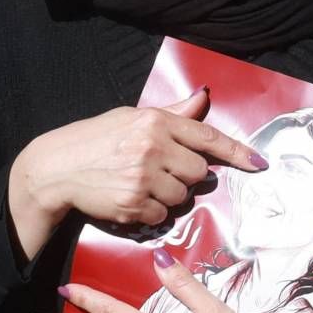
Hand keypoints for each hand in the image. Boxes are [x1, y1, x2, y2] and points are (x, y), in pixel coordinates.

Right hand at [7, 87, 265, 260]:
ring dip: (167, 195)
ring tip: (139, 184)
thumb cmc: (94, 140)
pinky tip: (130, 199)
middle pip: (199, 172)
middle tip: (159, 171)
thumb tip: (203, 96)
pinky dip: (150, 213)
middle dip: (185, 176)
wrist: (54, 169)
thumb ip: (172, 113)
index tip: (258, 163)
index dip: (236, 152)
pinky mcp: (133, 204)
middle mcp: (152, 147)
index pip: (207, 136)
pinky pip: (161, 216)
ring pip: (182, 196)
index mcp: (154, 121)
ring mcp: (143, 177)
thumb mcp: (131, 117)